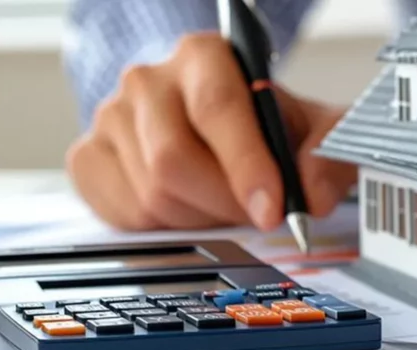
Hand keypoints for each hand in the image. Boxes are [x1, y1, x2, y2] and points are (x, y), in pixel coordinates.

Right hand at [66, 32, 355, 231]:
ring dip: (203, 217)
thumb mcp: (313, 131)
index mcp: (204, 56)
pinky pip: (125, 213)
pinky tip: (190, 207)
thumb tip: (315, 194)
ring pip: (153, 194)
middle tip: (256, 213)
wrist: (224, 131)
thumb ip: (327, 154)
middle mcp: (149, 80)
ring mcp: (111, 118)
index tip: (272, 209)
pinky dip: (166, 226)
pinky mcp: (89, 157)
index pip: (217, 106)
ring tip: (226, 202)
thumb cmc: (267, 127)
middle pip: (174, 159)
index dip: (246, 164)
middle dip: (225, 202)